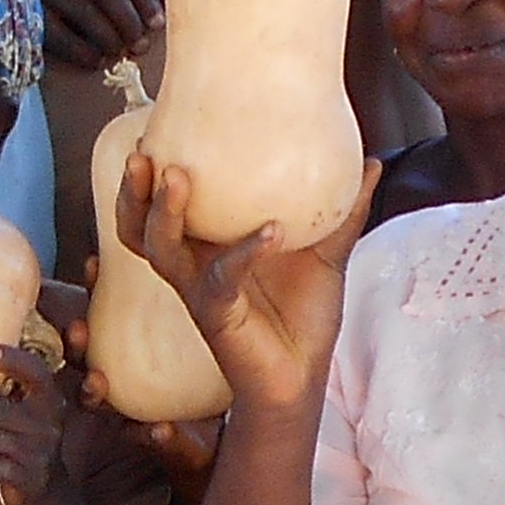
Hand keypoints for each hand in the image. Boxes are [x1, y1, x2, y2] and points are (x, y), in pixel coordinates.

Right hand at [19, 0, 160, 77]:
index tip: (157, 22)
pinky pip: (61, 34)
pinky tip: (94, 61)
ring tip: (119, 53)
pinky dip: (82, 51)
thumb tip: (146, 17)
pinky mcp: (22, 6)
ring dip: (109, 38)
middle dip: (129, 21)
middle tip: (140, 45)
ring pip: (86, 11)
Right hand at [117, 140, 358, 418]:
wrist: (302, 379)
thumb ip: (342, 212)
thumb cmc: (302, 319)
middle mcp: (194, 266)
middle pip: (139, 225)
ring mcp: (200, 292)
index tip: (158, 125)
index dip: (152, 172)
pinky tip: (272, 231)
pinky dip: (245, 251)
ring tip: (176, 178)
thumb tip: (370, 163)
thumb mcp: (325, 255)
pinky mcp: (218, 318)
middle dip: (134, 191)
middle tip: (145, 153)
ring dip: (163, 213)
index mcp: (209, 245)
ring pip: (161, 250)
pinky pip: (222, 280)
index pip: (166, 204)